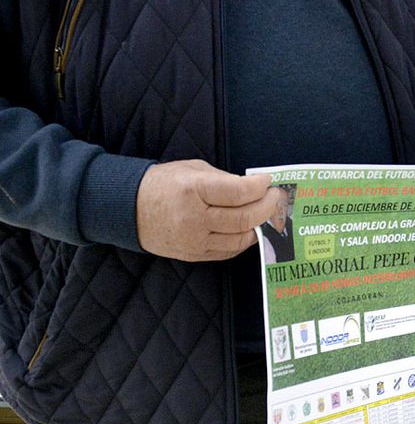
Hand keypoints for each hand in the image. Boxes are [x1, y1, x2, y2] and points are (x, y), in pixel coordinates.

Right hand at [135, 159, 276, 261]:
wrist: (128, 209)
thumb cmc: (163, 184)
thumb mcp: (193, 169)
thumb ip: (225, 179)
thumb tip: (254, 187)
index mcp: (193, 191)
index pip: (239, 193)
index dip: (261, 187)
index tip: (268, 181)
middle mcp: (193, 219)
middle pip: (244, 218)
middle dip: (268, 206)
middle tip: (276, 197)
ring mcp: (193, 240)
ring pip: (240, 238)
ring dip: (260, 225)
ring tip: (267, 213)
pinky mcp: (193, 254)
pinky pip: (229, 250)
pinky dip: (244, 239)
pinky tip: (251, 228)